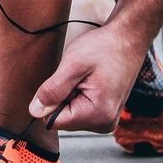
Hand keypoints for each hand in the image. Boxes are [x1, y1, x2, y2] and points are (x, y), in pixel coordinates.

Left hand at [28, 25, 142, 132]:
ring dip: (71, 94)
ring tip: (87, 76)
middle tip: (79, 76)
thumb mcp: (73, 64)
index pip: (54, 121)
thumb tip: (34, 111)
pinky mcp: (105, 112)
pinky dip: (79, 94)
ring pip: (71, 113)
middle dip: (63, 96)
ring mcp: (106, 119)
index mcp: (97, 115)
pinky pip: (80, 108)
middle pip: (63, 118)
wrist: (128, 39)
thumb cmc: (104, 47)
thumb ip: (53, 90)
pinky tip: (90, 80)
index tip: (67, 80)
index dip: (51, 100)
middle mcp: (104, 123)